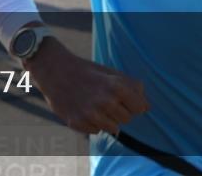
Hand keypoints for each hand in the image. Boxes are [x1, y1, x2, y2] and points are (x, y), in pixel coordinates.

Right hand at [26, 38, 148, 134]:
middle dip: (119, 111)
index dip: (134, 104)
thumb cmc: (86, 71)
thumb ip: (132, 86)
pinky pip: (95, 131)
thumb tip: (147, 107)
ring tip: (94, 105)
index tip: (124, 99)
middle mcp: (105, 102)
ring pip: (113, 128)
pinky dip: (92, 123)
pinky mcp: (77, 122)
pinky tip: (83, 109)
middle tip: (105, 99)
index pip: (140, 108)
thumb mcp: (111, 73)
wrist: (54, 70)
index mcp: (117, 87)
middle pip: (127, 119)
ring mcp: (91, 114)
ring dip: (106, 119)